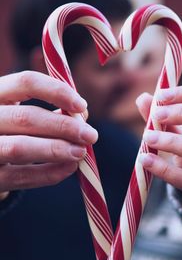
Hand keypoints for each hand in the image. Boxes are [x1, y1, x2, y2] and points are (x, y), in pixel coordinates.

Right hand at [0, 71, 96, 193]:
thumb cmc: (13, 132)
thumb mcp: (25, 115)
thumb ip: (52, 112)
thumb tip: (82, 116)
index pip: (26, 82)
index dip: (57, 92)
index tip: (82, 105)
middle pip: (26, 117)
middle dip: (64, 127)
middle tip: (90, 136)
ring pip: (20, 148)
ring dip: (56, 149)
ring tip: (81, 152)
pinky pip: (21, 177)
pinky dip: (49, 173)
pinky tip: (70, 167)